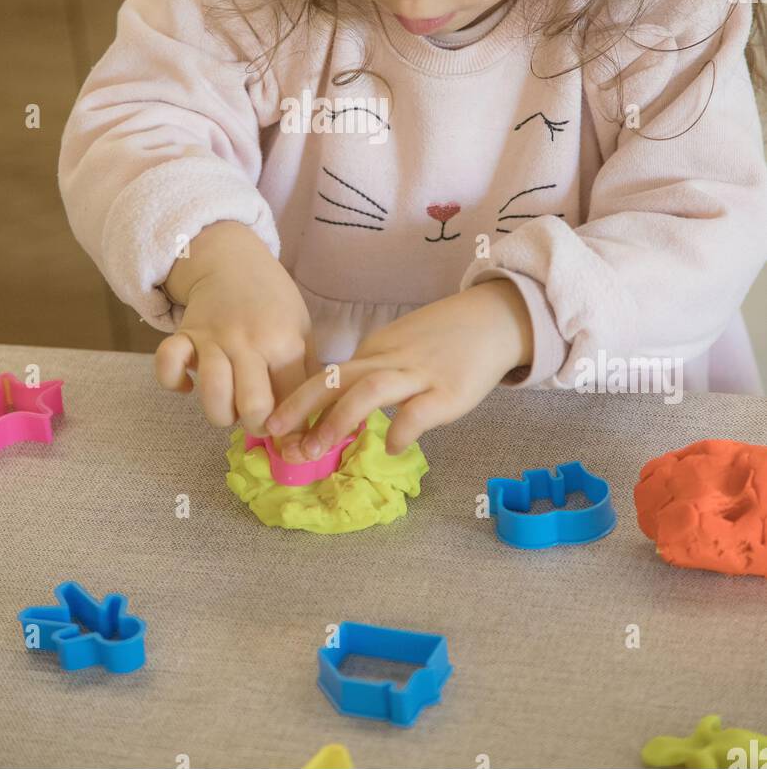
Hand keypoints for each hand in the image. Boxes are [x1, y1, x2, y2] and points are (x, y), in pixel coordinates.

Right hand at [154, 221, 319, 439]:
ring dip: (220, 413)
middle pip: (253, 408)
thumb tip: (312, 425)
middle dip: (256, 426)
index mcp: (284, 342)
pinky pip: (167, 366)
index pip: (291, 403)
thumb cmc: (274, 304)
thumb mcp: (302, 332)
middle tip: (258, 416)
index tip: (288, 432)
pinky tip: (187, 387)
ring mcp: (213, 338)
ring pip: (212, 396)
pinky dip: (174, 383)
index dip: (292, 427)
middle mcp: (249, 341)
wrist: (233, 260)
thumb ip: (305, 376)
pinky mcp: (184, 334)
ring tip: (230, 404)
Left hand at [265, 279, 532, 456]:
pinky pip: (419, 411)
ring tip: (317, 449)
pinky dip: (401, 430)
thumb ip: (371, 375)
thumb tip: (339, 411)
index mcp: (374, 352)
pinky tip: (391, 447)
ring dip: (338, 419)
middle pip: (337, 378)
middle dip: (302, 408)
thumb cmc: (444, 339)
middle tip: (277, 438)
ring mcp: (419, 374)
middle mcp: (389, 360)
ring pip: (370, 390)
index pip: (328, 376)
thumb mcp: (398, 349)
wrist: (494, 319)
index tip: (275, 429)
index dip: (298, 403)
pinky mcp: (449, 391)